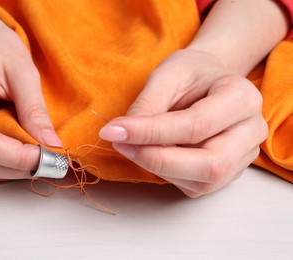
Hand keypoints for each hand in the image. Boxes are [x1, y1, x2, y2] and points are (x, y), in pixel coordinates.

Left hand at [99, 49, 267, 196]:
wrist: (209, 82)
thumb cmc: (191, 74)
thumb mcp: (167, 75)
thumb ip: (147, 105)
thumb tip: (121, 135)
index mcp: (242, 98)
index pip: (196, 125)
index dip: (150, 132)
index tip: (113, 131)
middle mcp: (251, 131)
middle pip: (210, 163)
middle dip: (158, 160)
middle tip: (122, 145)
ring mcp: (243, 156)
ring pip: (203, 181)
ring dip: (160, 168)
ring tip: (134, 146)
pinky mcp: (227, 174)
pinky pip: (195, 186)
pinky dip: (168, 174)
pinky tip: (154, 153)